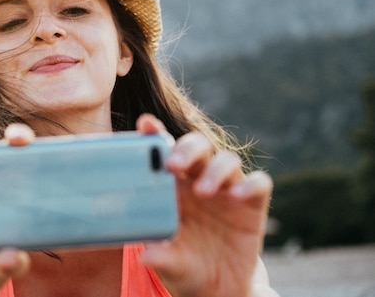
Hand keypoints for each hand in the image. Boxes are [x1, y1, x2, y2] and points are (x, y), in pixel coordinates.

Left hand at [135, 114, 273, 296]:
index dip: (156, 134)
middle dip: (185, 148)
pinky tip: (237, 196)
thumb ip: (161, 256)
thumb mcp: (170, 264)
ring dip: (215, 169)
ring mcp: (227, 189)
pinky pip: (258, 183)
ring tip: (203, 191)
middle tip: (172, 165)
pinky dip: (249, 184)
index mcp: (172, 187)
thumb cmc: (185, 267)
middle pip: (197, 147)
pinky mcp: (252, 203)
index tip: (146, 124)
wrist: (218, 289)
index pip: (164, 152)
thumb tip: (145, 255)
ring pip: (226, 159)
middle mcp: (199, 180)